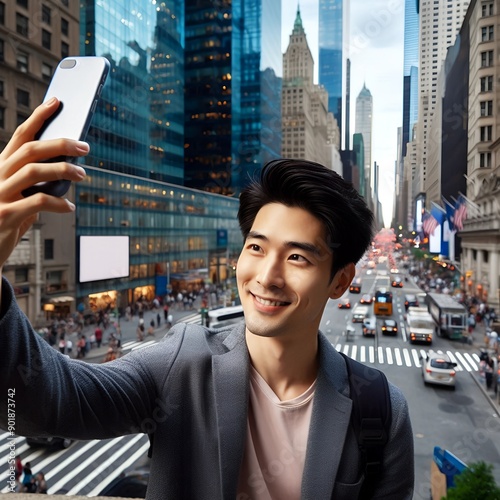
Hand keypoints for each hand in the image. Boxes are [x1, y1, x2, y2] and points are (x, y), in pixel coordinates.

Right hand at [0, 97, 87, 274]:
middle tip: (84, 147)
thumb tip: (68, 170)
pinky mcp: (4, 216)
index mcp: (0, 167)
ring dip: (62, 170)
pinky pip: (36, 202)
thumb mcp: (20, 198)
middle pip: (29, 150)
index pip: (19, 136)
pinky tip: (69, 208)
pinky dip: (57, 203)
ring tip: (82, 174)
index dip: (38, 117)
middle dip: (59, 144)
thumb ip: (36, 184)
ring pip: (32, 171)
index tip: (57, 102)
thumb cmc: (6, 220)